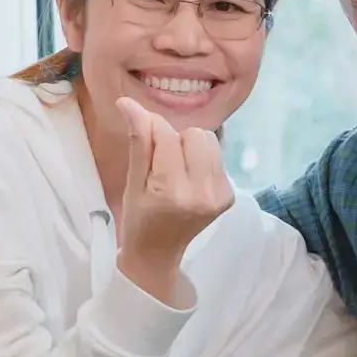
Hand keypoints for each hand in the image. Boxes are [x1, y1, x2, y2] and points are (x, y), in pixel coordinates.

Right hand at [115, 99, 232, 303]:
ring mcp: (220, 195)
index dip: (152, 130)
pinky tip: (189, 179)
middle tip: (162, 164)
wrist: (158, 254)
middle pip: (196, 133)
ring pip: (210, 140)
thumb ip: (138, 141)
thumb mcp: (132, 182)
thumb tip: (128, 103)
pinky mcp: (229, 195)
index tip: (143, 140)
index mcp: (174, 191)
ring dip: (191, 147)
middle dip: (176, 140)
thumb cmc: (139, 219)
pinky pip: (217, 156)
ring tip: (176, 169)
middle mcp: (203, 192)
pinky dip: (201, 160)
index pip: (168, 136)